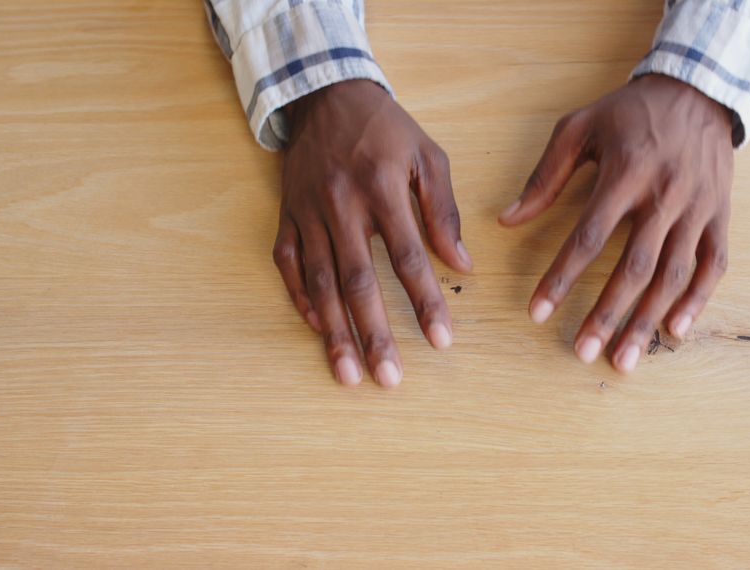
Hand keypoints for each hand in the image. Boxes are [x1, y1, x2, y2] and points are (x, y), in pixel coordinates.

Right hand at [274, 80, 471, 387]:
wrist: (326, 95)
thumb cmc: (386, 130)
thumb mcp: (427, 156)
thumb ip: (443, 210)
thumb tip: (462, 263)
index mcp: (381, 187)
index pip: (407, 255)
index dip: (424, 300)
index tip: (440, 340)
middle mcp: (340, 203)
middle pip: (357, 280)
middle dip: (374, 333)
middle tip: (389, 379)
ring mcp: (307, 212)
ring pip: (319, 282)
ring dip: (333, 331)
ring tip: (348, 373)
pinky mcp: (286, 215)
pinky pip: (288, 264)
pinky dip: (300, 299)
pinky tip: (317, 329)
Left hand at [499, 74, 733, 372]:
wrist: (698, 90)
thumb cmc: (630, 111)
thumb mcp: (580, 128)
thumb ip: (544, 176)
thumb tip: (506, 220)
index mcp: (626, 173)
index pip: (588, 236)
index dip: (561, 278)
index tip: (537, 313)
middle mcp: (664, 195)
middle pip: (634, 267)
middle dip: (607, 314)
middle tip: (583, 353)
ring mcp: (697, 208)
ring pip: (673, 275)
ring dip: (648, 320)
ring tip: (624, 359)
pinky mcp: (719, 214)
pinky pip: (713, 264)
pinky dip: (697, 301)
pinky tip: (675, 331)